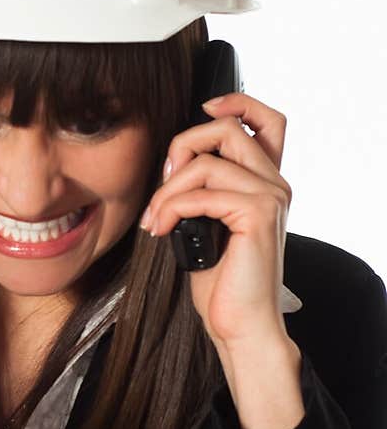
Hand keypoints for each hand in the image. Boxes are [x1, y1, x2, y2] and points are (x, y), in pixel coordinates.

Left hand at [139, 92, 292, 349]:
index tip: (204, 109)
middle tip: (162, 183)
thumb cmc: (223, 284)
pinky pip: (201, 194)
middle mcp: (274, 184)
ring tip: (154, 219)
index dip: (236, 102)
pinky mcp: (258, 216)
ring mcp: (270, 198)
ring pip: (206, 163)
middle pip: (227, 128)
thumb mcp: (207, 225)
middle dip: (183, 146)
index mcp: (266, 182)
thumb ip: (202, 190)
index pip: (266, 120)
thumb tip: (172, 166)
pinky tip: (160, 230)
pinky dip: (170, 208)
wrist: (240, 325)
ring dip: (167, 190)